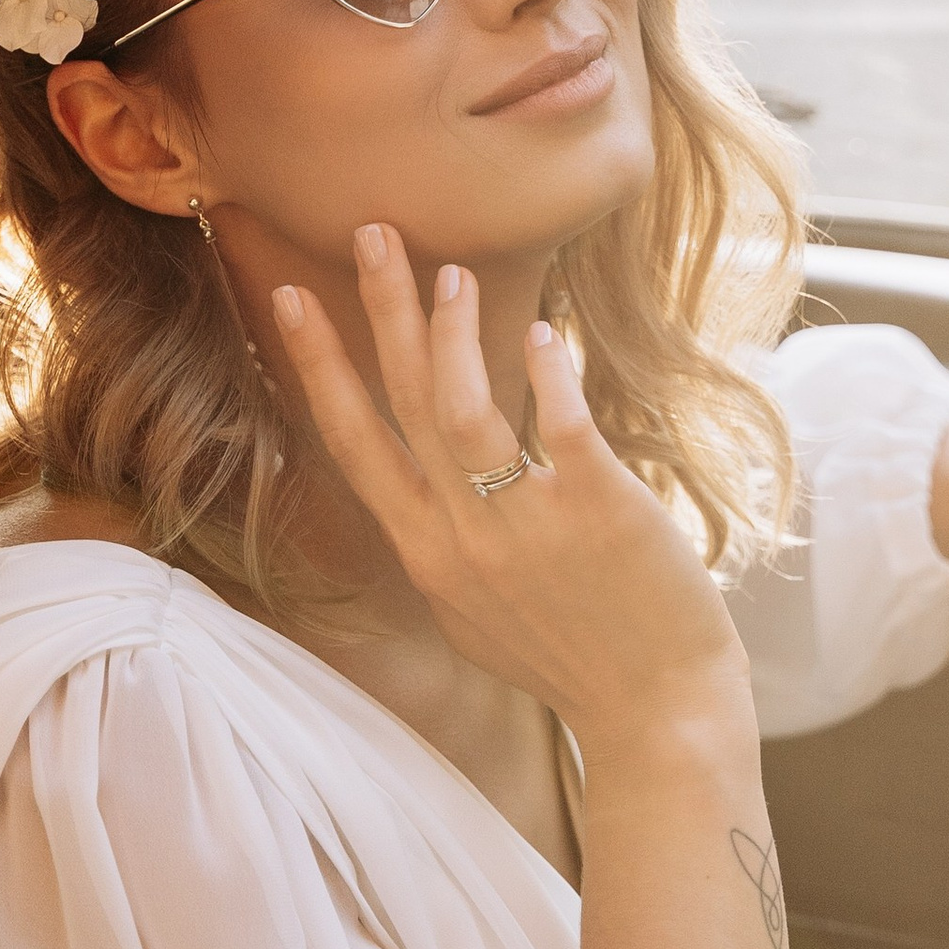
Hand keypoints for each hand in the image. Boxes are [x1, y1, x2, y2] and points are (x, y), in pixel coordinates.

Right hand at [272, 228, 751, 762]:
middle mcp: (460, 538)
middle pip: (401, 405)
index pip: (355, 444)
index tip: (292, 300)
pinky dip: (547, 374)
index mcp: (427, 556)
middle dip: (379, 313)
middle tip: (371, 233)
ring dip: (452, 331)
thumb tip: (434, 494)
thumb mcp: (479, 614)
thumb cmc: (576, 660)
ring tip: (453, 270)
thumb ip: (449, 549)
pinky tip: (544, 333)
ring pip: (462, 410)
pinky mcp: (593, 512)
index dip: (320, 368)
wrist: (656, 715)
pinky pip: (559, 426)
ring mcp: (522, 526)